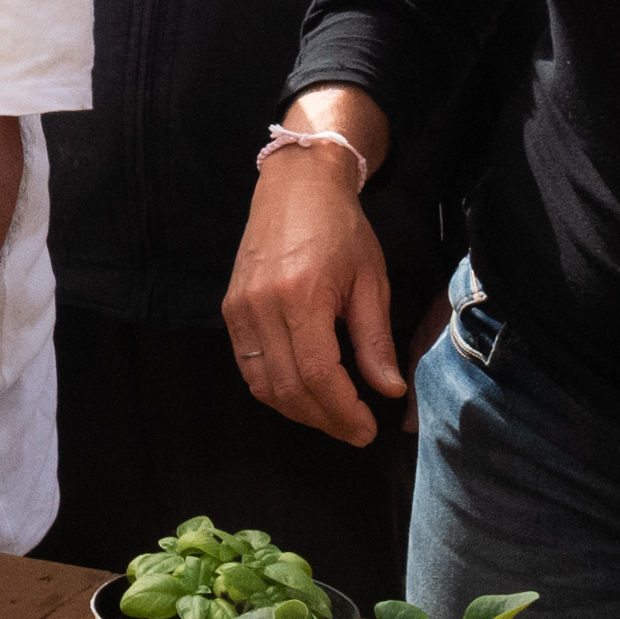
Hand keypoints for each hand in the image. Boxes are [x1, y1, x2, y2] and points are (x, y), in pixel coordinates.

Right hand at [226, 153, 401, 449]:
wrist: (296, 187)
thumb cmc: (341, 229)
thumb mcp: (370, 282)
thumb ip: (375, 340)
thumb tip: (389, 389)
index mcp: (301, 295)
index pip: (316, 374)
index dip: (342, 410)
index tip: (367, 429)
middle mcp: (262, 306)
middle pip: (287, 387)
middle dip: (324, 418)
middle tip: (354, 431)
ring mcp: (239, 309)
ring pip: (262, 384)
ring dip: (297, 410)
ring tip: (331, 415)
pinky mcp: (230, 309)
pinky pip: (248, 365)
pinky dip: (274, 389)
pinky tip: (303, 391)